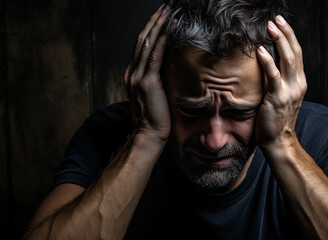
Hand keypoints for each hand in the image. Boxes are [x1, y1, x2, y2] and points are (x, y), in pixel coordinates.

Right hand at [123, 4, 170, 140]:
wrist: (149, 134)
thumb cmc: (155, 116)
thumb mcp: (153, 93)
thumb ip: (155, 77)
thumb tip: (167, 64)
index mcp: (132, 74)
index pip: (140, 45)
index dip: (151, 28)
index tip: (161, 15)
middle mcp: (131, 72)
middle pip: (142, 39)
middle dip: (154, 20)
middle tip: (166, 6)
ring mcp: (137, 77)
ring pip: (147, 44)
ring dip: (158, 25)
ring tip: (168, 11)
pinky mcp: (147, 83)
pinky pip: (154, 56)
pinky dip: (162, 40)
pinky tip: (170, 28)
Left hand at [255, 15, 306, 150]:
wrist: (279, 141)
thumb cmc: (276, 119)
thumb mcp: (282, 96)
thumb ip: (279, 80)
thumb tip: (267, 63)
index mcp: (300, 82)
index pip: (297, 54)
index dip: (290, 37)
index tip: (280, 23)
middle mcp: (298, 84)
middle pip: (294, 52)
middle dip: (286, 32)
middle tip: (276, 18)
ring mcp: (290, 91)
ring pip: (287, 59)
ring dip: (279, 40)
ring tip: (270, 26)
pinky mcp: (278, 98)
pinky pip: (273, 75)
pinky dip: (268, 61)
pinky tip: (261, 50)